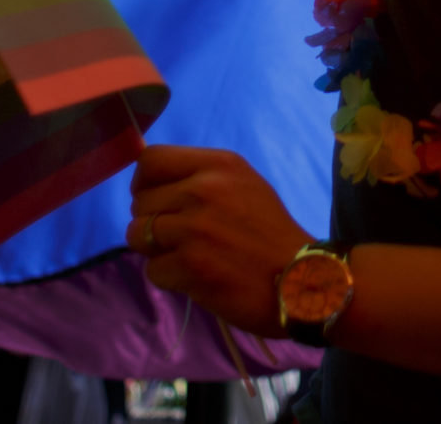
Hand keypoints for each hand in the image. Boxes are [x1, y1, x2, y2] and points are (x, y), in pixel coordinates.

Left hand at [125, 145, 310, 336]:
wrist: (302, 280)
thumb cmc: (270, 233)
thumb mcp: (243, 185)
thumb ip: (199, 177)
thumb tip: (147, 184)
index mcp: (218, 165)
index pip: (150, 160)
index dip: (143, 183)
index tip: (156, 201)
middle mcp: (203, 190)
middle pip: (140, 202)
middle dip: (153, 222)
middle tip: (181, 238)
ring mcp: (195, 228)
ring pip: (138, 235)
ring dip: (156, 251)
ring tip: (186, 256)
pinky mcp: (190, 266)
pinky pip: (152, 270)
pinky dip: (169, 278)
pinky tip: (196, 277)